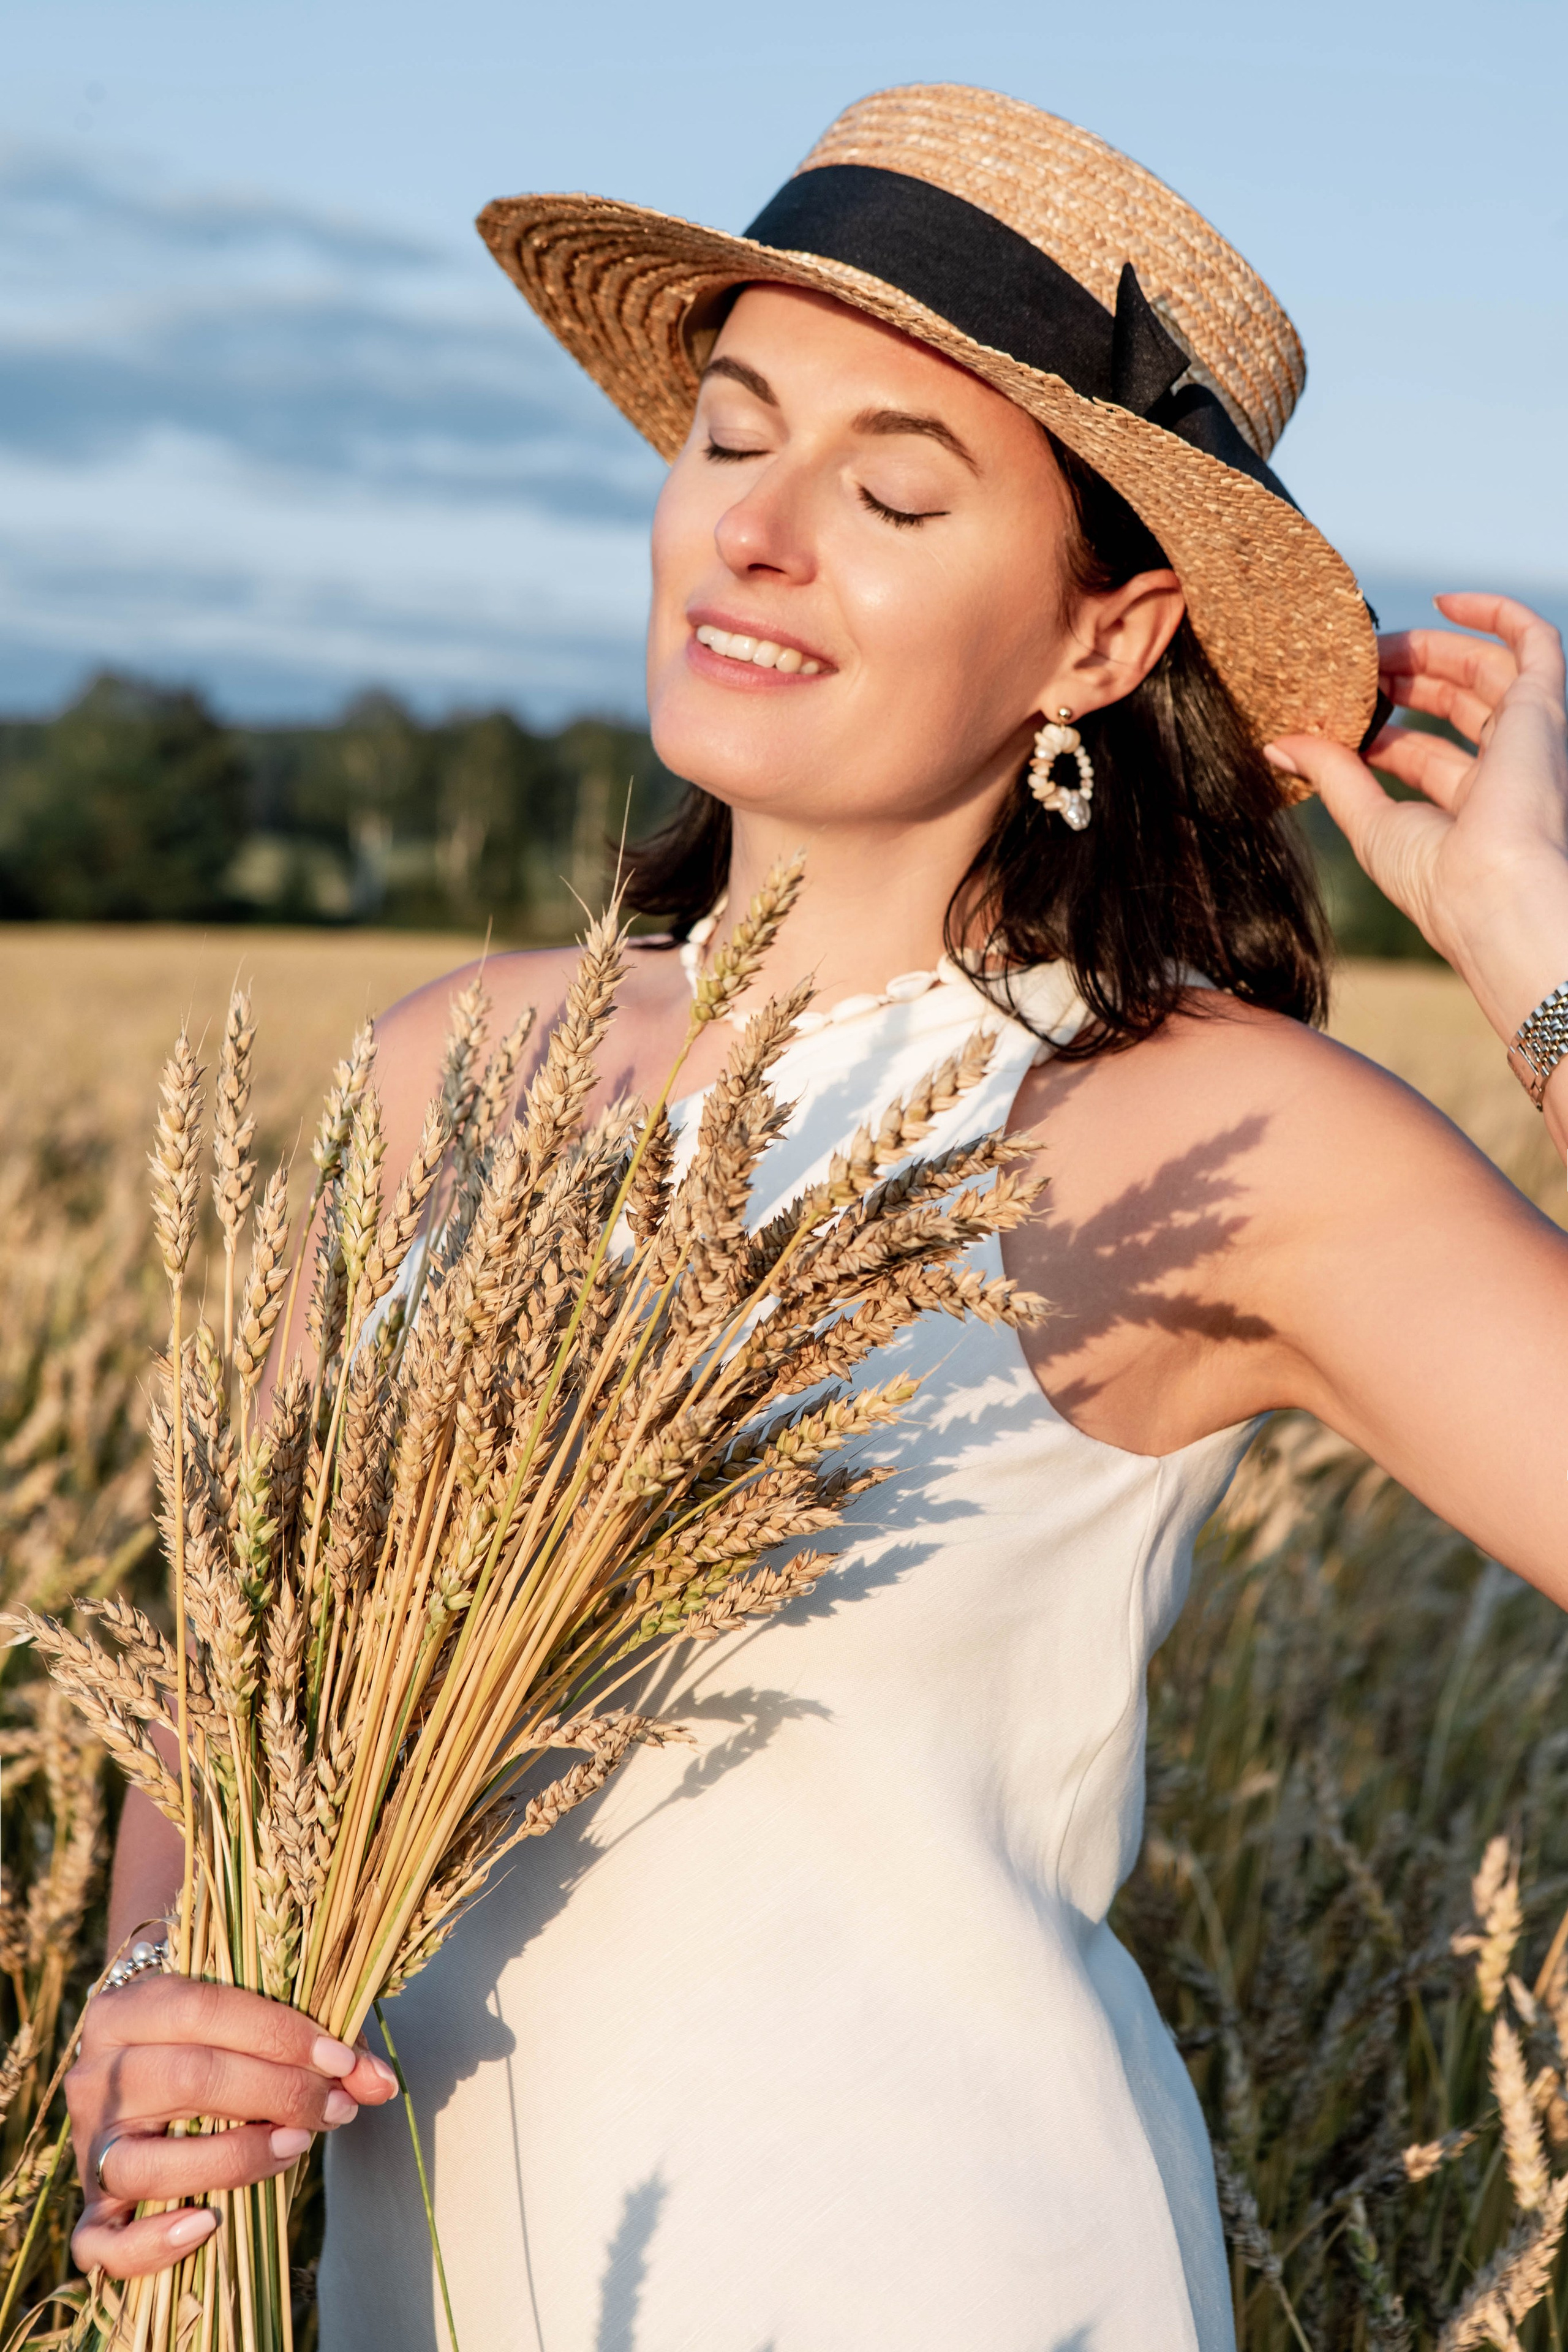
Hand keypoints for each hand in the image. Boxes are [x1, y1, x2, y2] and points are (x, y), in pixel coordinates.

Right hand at [66, 1976, 397, 2279]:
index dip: (280, 2033)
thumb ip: (321, 2045)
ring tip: (296, 2146)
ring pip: (148, 2161)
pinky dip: (151, 2242)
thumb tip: (381, 2084)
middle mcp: (97, 2072)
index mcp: (128, 2007)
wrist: (149, 2061)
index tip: (342, 2060)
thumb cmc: (219, 2032)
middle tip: (334, 2106)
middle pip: (188, 2078)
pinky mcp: (92, 2205)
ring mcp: (89, 2143)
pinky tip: (207, 2224)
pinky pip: (101, 2241)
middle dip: (278, 2093)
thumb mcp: (259, 2018)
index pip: (203, 2009)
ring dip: (236, 2158)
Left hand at [1265, 593, 1567, 1020]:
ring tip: (1377, 646)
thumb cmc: (1437, 880)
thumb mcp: (1369, 821)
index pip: (1422, 753)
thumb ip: (1331, 775)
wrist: (1491, 893)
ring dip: (1430, 650)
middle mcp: (1504, 772)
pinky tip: (1445, 599)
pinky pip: (1533, 641)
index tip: (1337, 711)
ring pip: (1484, 670)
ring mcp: (1527, 738)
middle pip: (1453, 704)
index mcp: (1467, 809)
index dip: (1380, 727)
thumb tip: (1277, 744)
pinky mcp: (1543, 708)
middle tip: (1353, 669)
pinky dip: (1495, 612)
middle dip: (1402, 680)